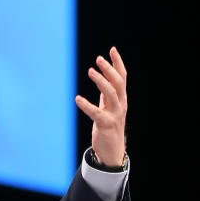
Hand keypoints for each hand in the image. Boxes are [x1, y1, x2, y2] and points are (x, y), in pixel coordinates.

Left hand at [75, 47, 126, 165]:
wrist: (112, 150)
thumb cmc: (110, 127)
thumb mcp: (110, 108)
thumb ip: (108, 95)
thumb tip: (103, 79)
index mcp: (122, 99)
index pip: (122, 77)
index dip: (118, 63)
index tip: (112, 49)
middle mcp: (121, 105)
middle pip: (118, 83)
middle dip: (109, 69)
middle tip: (99, 59)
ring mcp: (114, 114)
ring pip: (111, 93)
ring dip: (101, 81)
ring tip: (90, 71)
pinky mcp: (105, 124)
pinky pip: (95, 112)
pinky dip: (86, 105)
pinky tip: (77, 99)